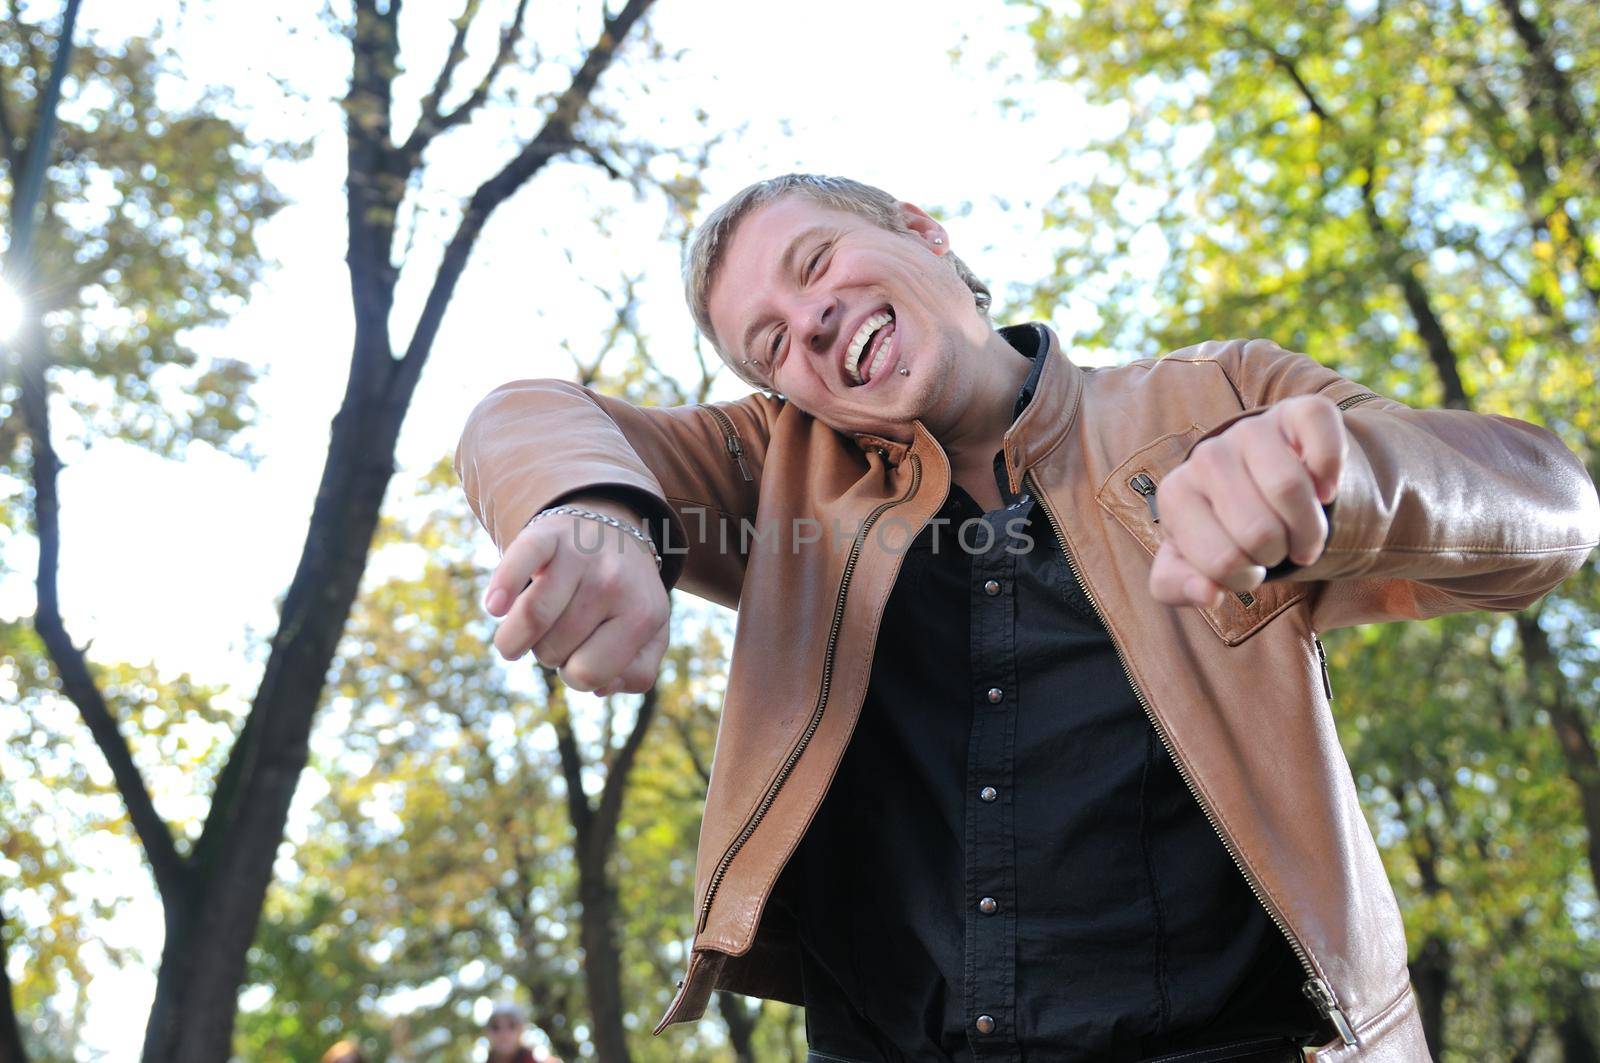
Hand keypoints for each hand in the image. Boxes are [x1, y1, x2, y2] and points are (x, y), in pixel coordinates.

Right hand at [483, 494, 670, 694]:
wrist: (614, 529)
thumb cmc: (627, 595)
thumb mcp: (651, 635)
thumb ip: (638, 672)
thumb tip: (599, 687)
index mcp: (643, 615)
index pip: (588, 674)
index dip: (573, 674)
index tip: (576, 656)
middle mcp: (615, 582)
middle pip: (553, 649)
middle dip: (547, 653)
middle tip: (557, 635)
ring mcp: (581, 556)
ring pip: (531, 617)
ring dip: (512, 639)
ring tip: (516, 636)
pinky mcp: (548, 534)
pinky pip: (520, 560)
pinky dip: (503, 587)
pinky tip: (495, 606)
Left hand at [1148, 394, 1345, 608]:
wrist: (1267, 485)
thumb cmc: (1227, 530)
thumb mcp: (1192, 564)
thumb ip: (1179, 586)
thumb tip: (1207, 593)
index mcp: (1175, 496)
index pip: (1223, 562)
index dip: (1247, 578)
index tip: (1248, 567)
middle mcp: (1207, 455)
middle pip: (1260, 531)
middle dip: (1281, 554)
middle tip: (1281, 549)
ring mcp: (1251, 429)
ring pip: (1290, 489)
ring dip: (1311, 529)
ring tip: (1304, 533)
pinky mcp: (1298, 412)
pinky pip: (1323, 444)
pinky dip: (1332, 479)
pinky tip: (1324, 491)